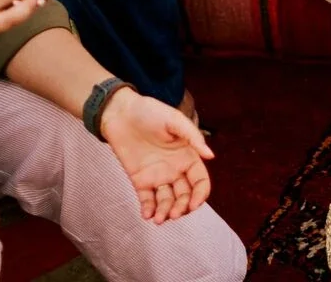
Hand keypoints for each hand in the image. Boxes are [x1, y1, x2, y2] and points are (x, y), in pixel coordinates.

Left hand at [98, 90, 213, 223]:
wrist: (120, 112)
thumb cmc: (149, 111)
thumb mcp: (174, 120)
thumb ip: (193, 137)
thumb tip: (210, 156)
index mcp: (187, 156)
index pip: (200, 182)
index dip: (200, 195)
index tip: (194, 204)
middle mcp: (175, 169)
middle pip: (185, 196)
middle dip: (182, 208)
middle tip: (174, 213)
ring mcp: (158, 176)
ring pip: (167, 201)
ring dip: (166, 212)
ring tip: (159, 219)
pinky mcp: (140, 179)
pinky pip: (147, 199)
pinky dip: (148, 210)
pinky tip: (148, 215)